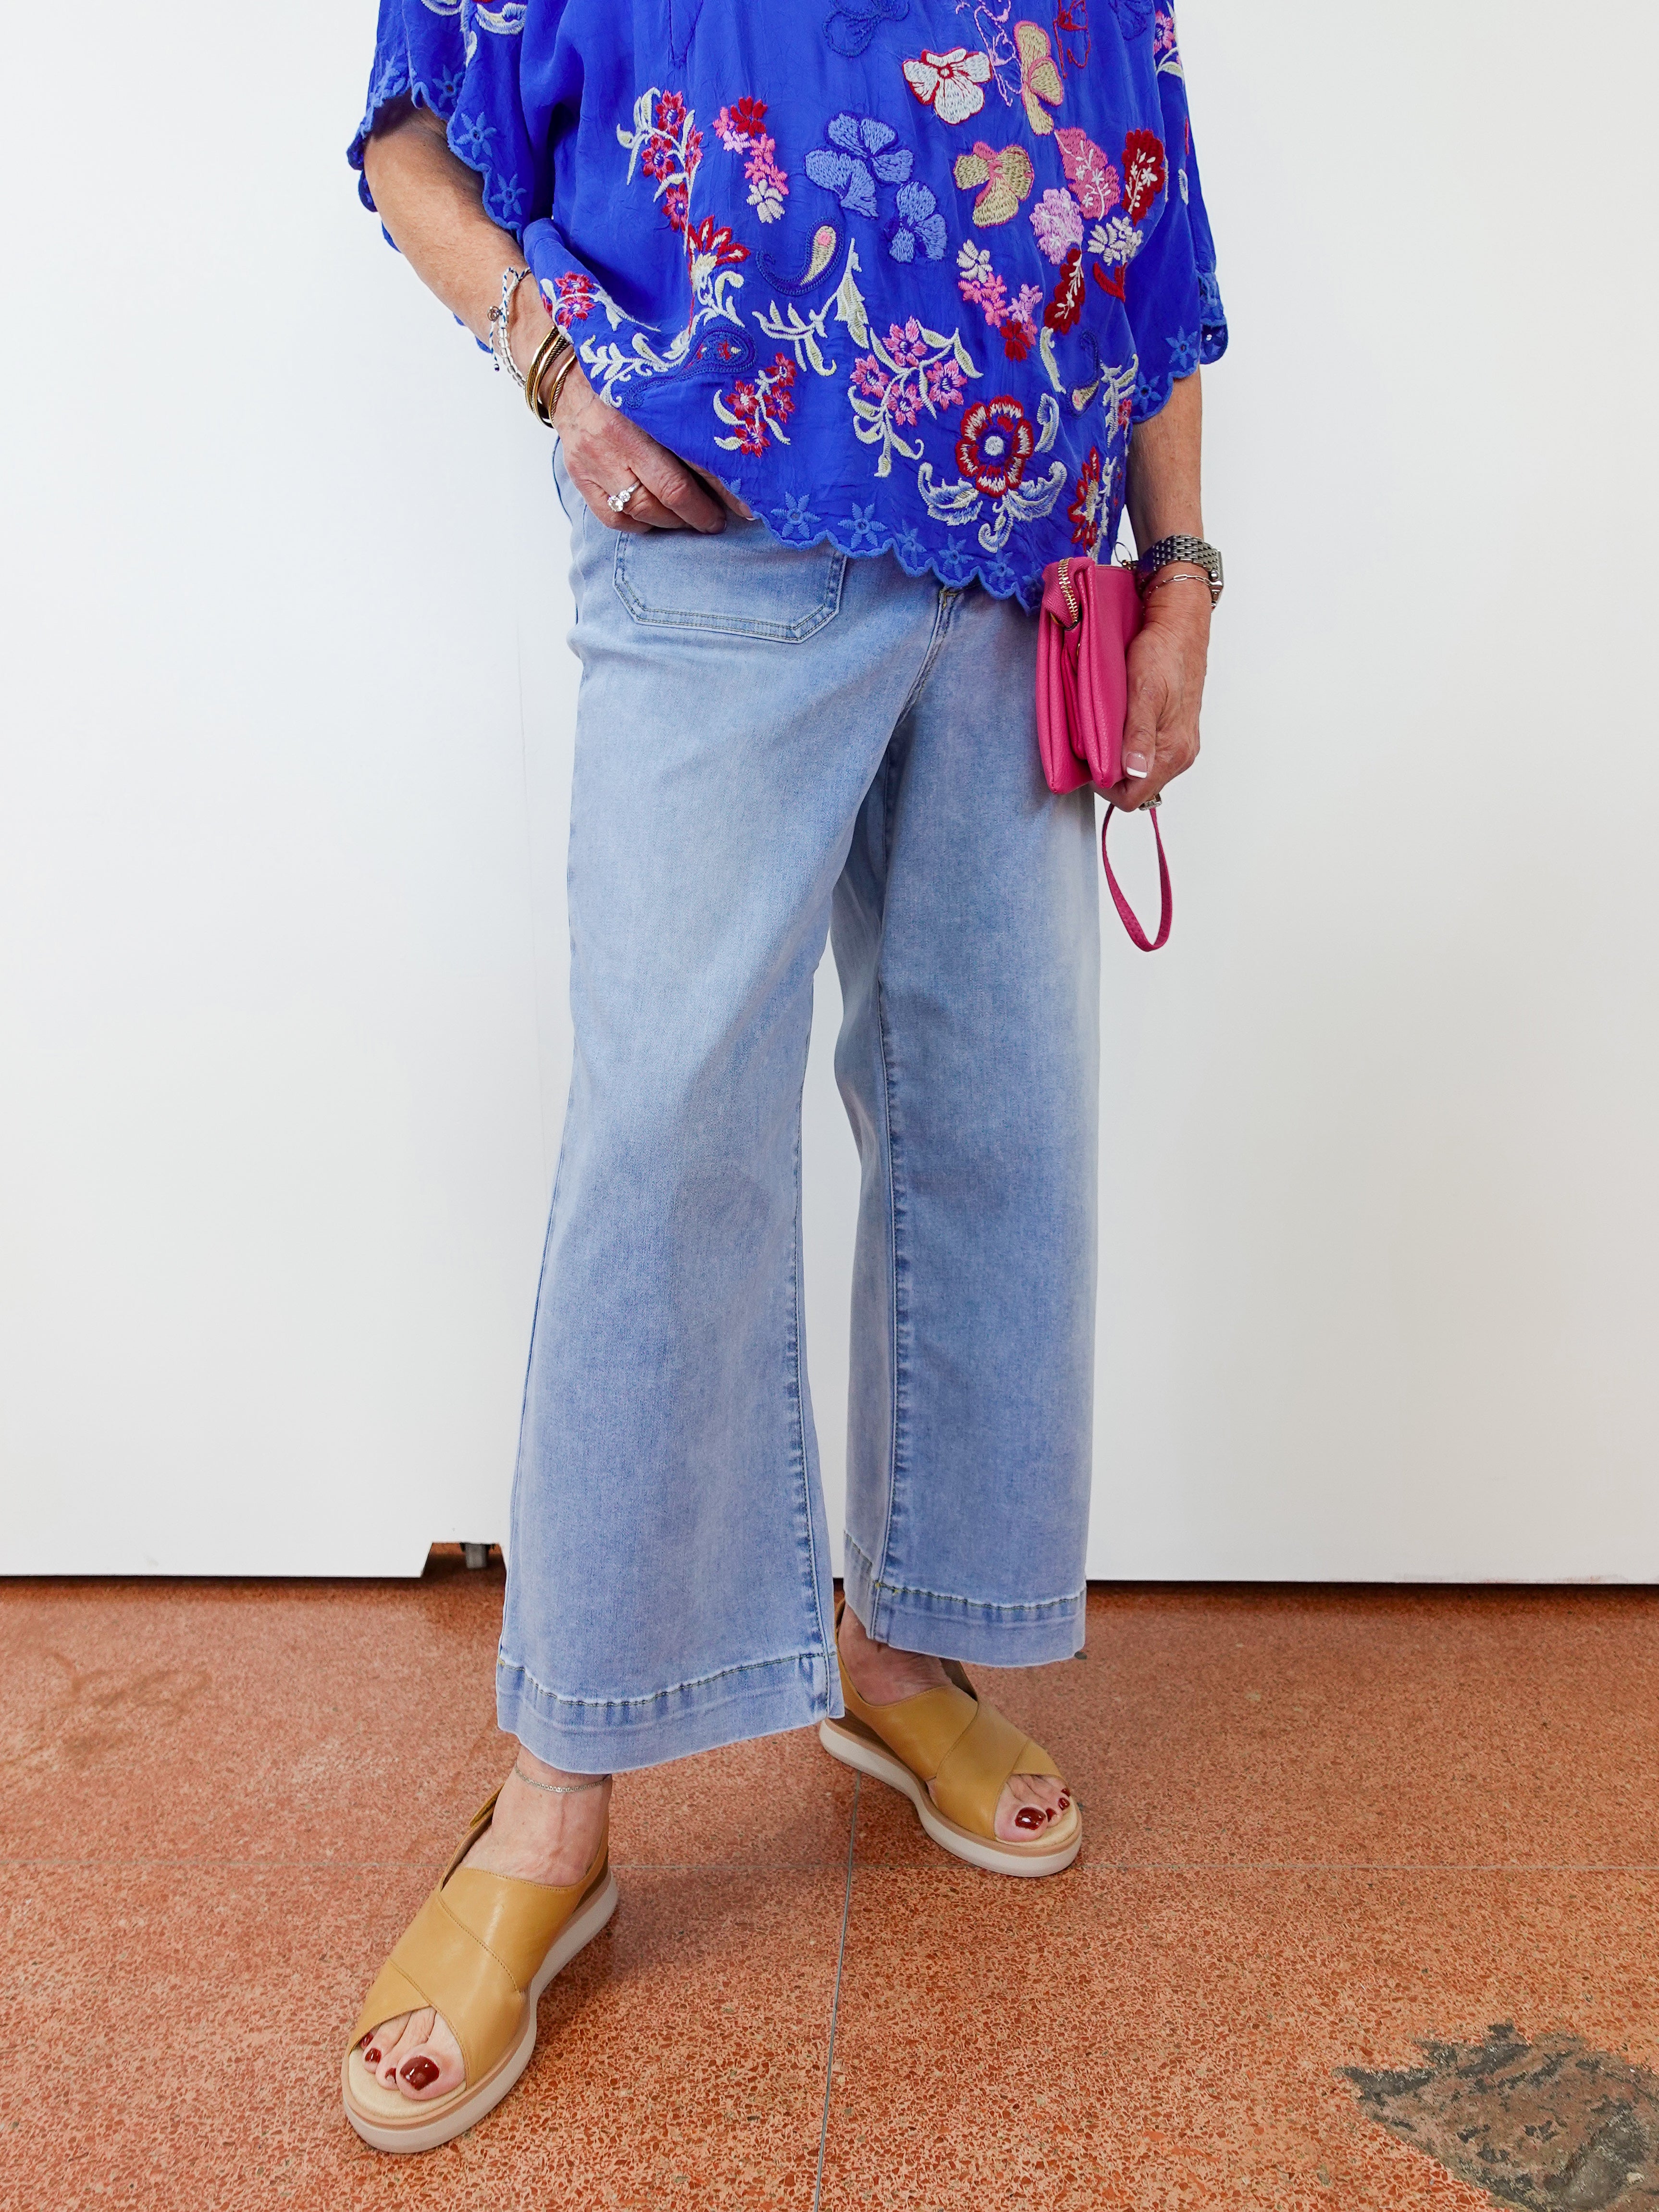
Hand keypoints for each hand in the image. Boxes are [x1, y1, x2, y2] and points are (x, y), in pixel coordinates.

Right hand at [552, 363, 749, 532]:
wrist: (567, 378)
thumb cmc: (624, 384)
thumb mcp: (659, 391)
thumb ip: (688, 421)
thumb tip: (731, 463)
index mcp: (642, 408)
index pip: (692, 457)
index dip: (722, 487)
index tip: (744, 506)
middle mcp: (615, 436)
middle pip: (669, 491)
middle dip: (700, 513)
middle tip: (717, 520)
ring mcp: (594, 460)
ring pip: (642, 509)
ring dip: (673, 522)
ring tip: (690, 520)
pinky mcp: (579, 477)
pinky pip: (614, 518)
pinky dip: (640, 524)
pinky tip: (655, 519)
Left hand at [1113, 570, 1210, 809]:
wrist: (1180, 624)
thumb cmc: (1162, 651)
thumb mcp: (1143, 691)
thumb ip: (1138, 735)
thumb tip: (1134, 772)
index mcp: (1173, 751)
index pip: (1131, 798)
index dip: (1104, 786)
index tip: (1089, 760)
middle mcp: (1180, 754)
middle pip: (1135, 788)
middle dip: (1109, 772)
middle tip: (1092, 740)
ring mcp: (1179, 744)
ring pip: (1139, 771)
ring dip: (1117, 757)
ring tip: (1105, 728)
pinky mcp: (1174, 732)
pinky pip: (1145, 753)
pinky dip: (1127, 744)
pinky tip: (1119, 723)